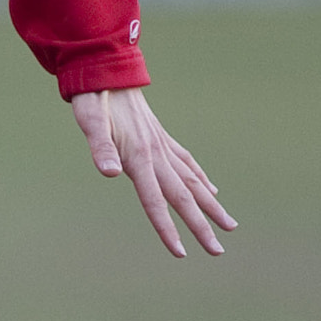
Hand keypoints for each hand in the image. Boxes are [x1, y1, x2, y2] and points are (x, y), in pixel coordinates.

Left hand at [70, 87, 235, 257]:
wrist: (105, 68)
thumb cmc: (93, 98)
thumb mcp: (89, 122)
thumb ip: (100, 149)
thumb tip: (110, 173)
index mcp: (140, 156)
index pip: (156, 201)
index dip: (168, 228)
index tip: (182, 253)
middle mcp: (157, 154)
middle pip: (184, 197)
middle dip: (202, 227)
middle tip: (219, 252)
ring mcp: (163, 146)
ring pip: (193, 182)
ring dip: (211, 206)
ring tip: (230, 226)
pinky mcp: (161, 138)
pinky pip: (188, 164)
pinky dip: (201, 180)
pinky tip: (212, 191)